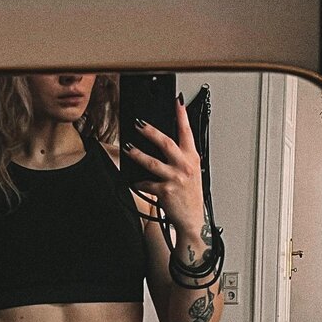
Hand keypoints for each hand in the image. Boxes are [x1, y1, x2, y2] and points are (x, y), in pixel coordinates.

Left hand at [123, 96, 205, 238]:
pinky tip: (134, 181)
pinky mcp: (164, 191)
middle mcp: (184, 166)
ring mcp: (174, 178)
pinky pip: (146, 183)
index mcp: (192, 158)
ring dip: (137, 154)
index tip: (176, 102)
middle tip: (139, 123)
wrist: (192, 219)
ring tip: (128, 148)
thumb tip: (167, 145)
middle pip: (166, 143)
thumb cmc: (190, 196)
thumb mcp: (192, 172)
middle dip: (151, 131)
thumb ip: (182, 157)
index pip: (187, 132)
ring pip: (152, 162)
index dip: (182, 116)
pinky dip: (139, 182)